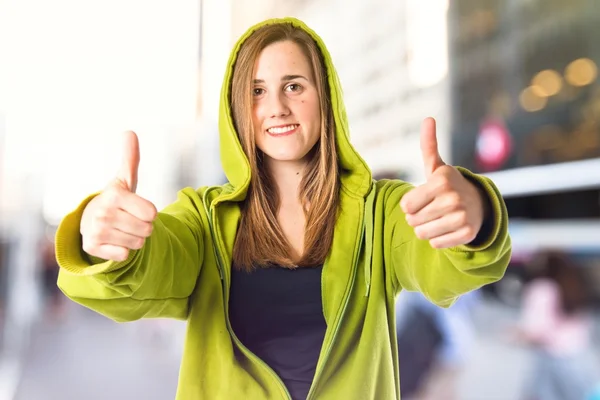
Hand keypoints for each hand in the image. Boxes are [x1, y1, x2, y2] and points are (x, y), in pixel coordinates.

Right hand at [80, 131, 156, 260]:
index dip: (149, 212)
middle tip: (128, 220)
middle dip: (143, 227)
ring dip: (134, 239)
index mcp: (115, 195)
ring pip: (139, 244)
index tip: (135, 207)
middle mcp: (103, 213)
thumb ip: (131, 158)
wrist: (89, 220)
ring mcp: (96, 231)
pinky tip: (112, 240)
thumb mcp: (125, 179)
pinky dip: (122, 251)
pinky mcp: (92, 248)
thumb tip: (129, 132)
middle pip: (148, 230)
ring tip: (121, 229)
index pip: (152, 213)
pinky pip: (125, 255)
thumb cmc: (115, 200)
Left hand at [400, 118, 486, 248]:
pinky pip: (436, 244)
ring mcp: (462, 217)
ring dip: (425, 229)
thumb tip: (428, 119)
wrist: (478, 204)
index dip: (409, 204)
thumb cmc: (448, 186)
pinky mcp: (467, 234)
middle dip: (416, 218)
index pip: (406, 206)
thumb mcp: (436, 166)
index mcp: (441, 181)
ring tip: (437, 218)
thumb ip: (429, 145)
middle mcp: (453, 198)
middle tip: (431, 209)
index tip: (422, 198)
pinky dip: (438, 239)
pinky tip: (448, 228)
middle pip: (412, 221)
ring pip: (422, 234)